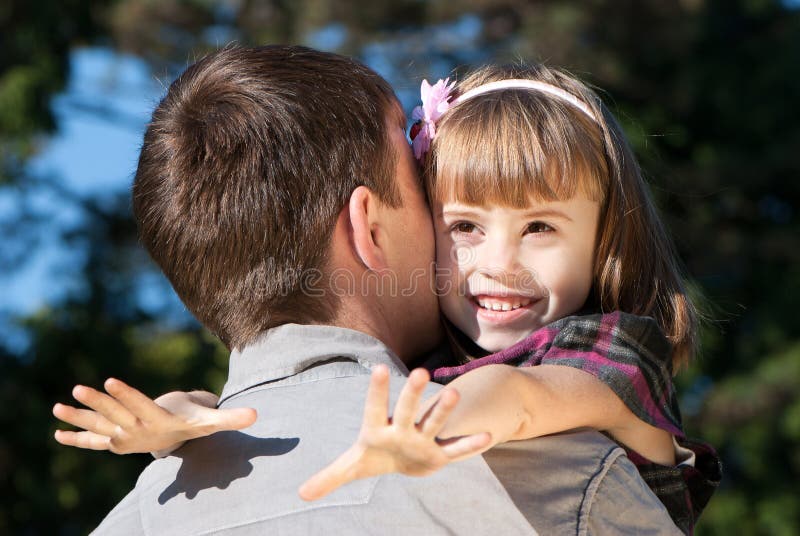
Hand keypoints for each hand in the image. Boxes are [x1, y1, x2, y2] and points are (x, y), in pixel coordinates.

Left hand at [52, 378, 256, 454]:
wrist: (177, 444)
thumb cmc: (194, 425)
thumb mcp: (210, 422)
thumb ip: (230, 418)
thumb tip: (256, 414)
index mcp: (158, 423)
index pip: (140, 406)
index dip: (126, 395)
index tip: (110, 381)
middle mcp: (137, 431)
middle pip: (116, 415)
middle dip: (98, 403)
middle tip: (79, 388)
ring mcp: (123, 436)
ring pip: (99, 426)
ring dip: (78, 418)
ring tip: (57, 407)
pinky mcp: (114, 439)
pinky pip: (93, 440)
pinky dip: (76, 437)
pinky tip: (56, 433)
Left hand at [298, 366, 490, 500]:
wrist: (403, 460)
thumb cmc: (375, 456)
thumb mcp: (352, 466)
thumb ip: (329, 477)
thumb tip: (301, 493)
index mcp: (379, 429)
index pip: (375, 407)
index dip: (378, 390)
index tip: (380, 368)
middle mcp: (403, 428)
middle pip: (408, 408)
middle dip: (413, 394)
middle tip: (421, 373)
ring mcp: (423, 438)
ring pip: (434, 422)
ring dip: (443, 410)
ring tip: (454, 395)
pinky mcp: (439, 454)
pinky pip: (455, 451)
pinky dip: (469, 446)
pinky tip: (487, 437)